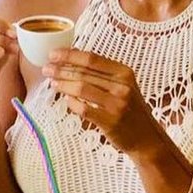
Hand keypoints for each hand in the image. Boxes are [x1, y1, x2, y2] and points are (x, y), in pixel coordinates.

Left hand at [42, 50, 161, 154]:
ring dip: (62, 85)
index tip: (53, 54)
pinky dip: (71, 103)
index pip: (92, 59)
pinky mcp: (110, 122)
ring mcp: (117, 104)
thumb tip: (72, 58)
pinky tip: (65, 100)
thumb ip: (102, 73)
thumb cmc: (130, 108)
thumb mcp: (123, 85)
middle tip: (46, 69)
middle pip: (84, 73)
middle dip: (60, 69)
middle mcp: (122, 86)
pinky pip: (83, 109)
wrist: (147, 138)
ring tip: (52, 83)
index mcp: (124, 73)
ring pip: (81, 89)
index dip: (69, 55)